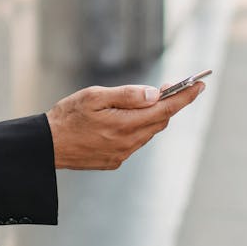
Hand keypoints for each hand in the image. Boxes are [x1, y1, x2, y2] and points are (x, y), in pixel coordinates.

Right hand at [46, 81, 204, 169]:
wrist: (47, 146)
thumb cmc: (67, 116)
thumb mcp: (94, 96)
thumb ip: (126, 95)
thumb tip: (155, 94)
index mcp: (124, 125)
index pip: (165, 110)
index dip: (184, 97)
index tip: (199, 85)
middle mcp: (128, 143)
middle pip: (160, 121)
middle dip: (169, 104)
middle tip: (171, 86)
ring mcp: (122, 154)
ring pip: (148, 132)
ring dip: (153, 116)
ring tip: (148, 99)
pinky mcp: (114, 160)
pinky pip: (135, 141)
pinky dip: (139, 127)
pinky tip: (127, 118)